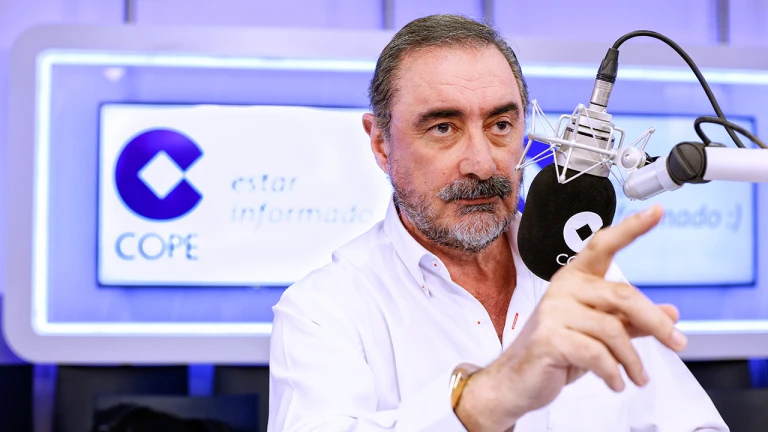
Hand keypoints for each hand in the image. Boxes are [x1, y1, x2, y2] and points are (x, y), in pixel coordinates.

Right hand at [455, 205, 685, 430]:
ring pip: (613, 329)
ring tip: (638, 378)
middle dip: (656, 322)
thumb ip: (632, 321)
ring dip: (632, 360)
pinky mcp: (549, 338)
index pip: (603, 246)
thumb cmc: (558, 351)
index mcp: (576, 279)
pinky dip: (613, 372)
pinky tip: (616, 383)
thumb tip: (671, 313)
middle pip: (622, 296)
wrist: (518, 379)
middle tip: (679, 343)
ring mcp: (554, 312)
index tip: (657, 212)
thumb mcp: (600, 334)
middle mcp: (564, 288)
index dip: (630, 228)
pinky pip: (596, 353)